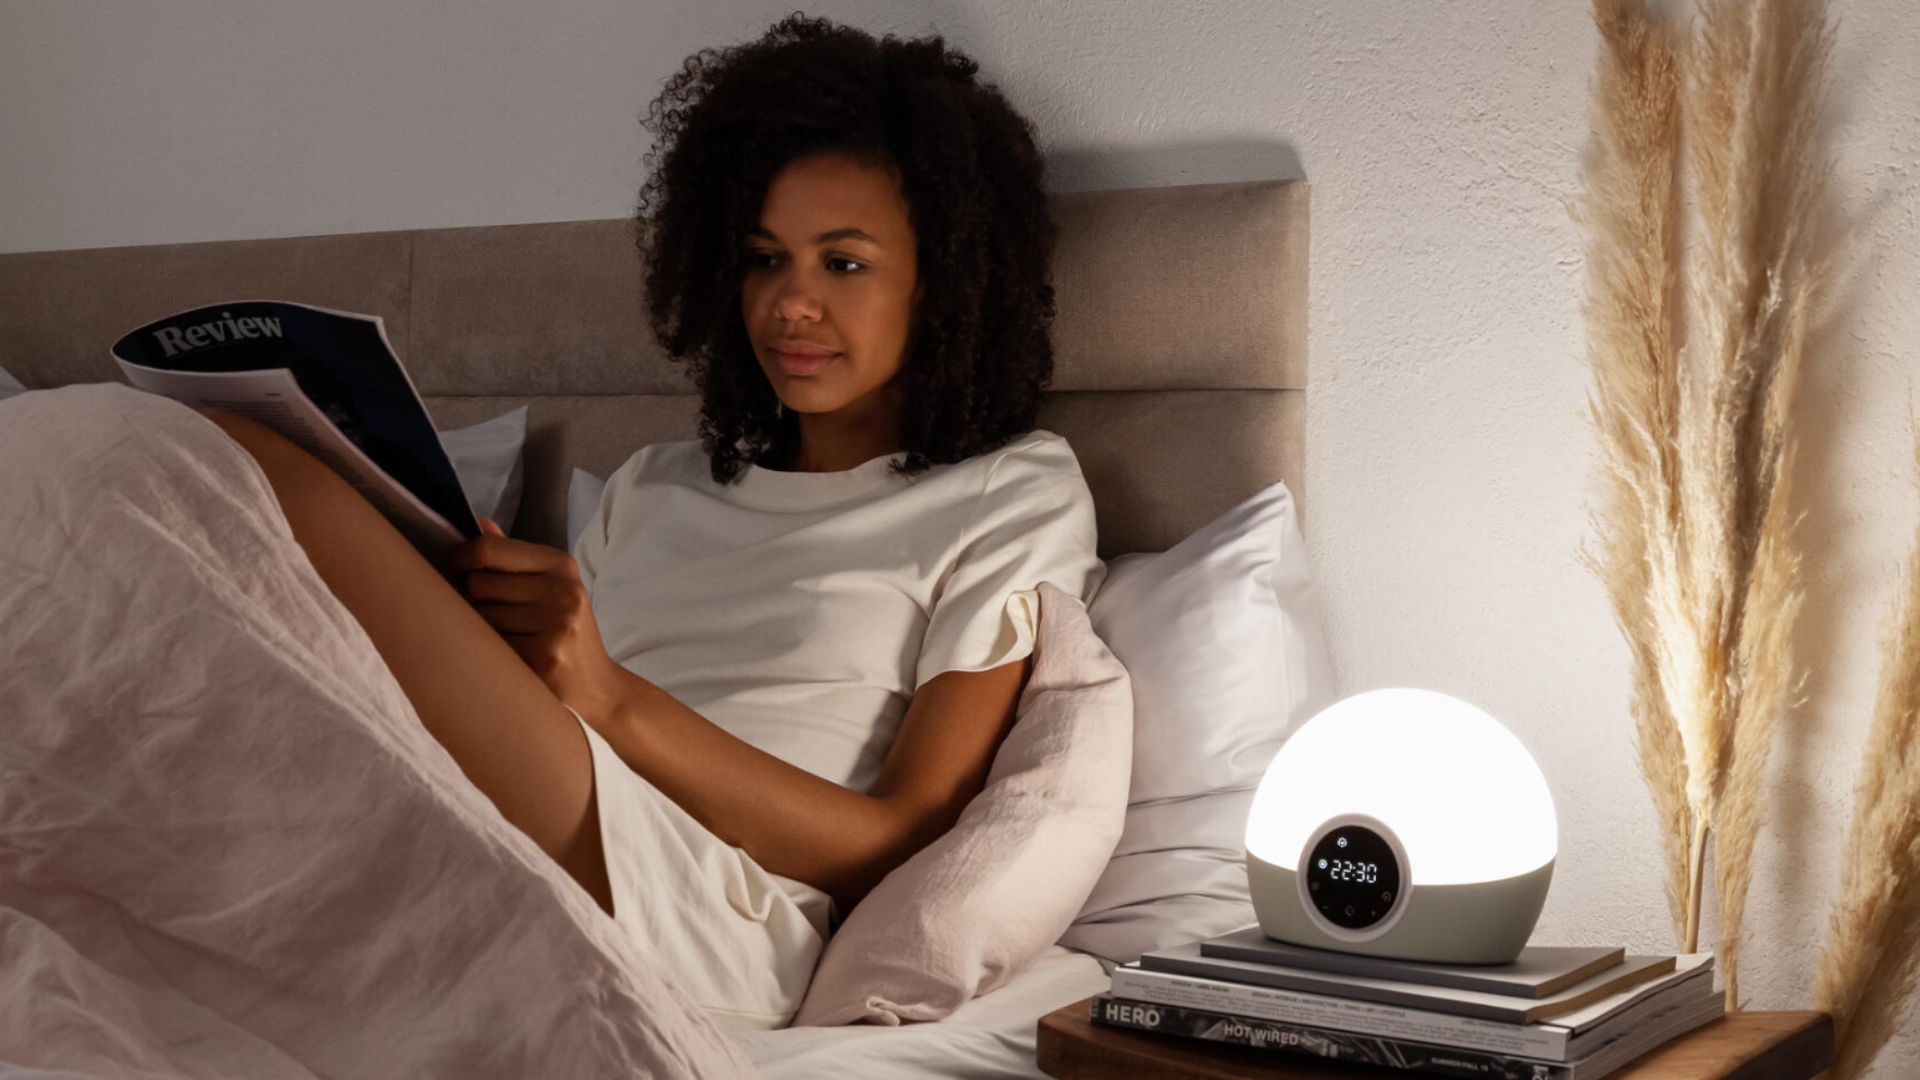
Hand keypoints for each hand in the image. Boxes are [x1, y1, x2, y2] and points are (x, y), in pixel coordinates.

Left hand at [441, 517, 625, 718]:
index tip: (452, 572)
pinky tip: (507, 658)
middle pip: (477, 583)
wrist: (596, 686)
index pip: (489, 549)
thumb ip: (514, 558)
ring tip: (503, 639)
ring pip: (479, 616)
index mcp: (561, 565)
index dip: (459, 559)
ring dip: (478, 629)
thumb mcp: (550, 587)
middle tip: (488, 616)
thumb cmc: (565, 632)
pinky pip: (489, 645)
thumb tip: (480, 523)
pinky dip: (489, 652)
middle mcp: (563, 589)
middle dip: (471, 600)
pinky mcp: (545, 656)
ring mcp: (556, 623)